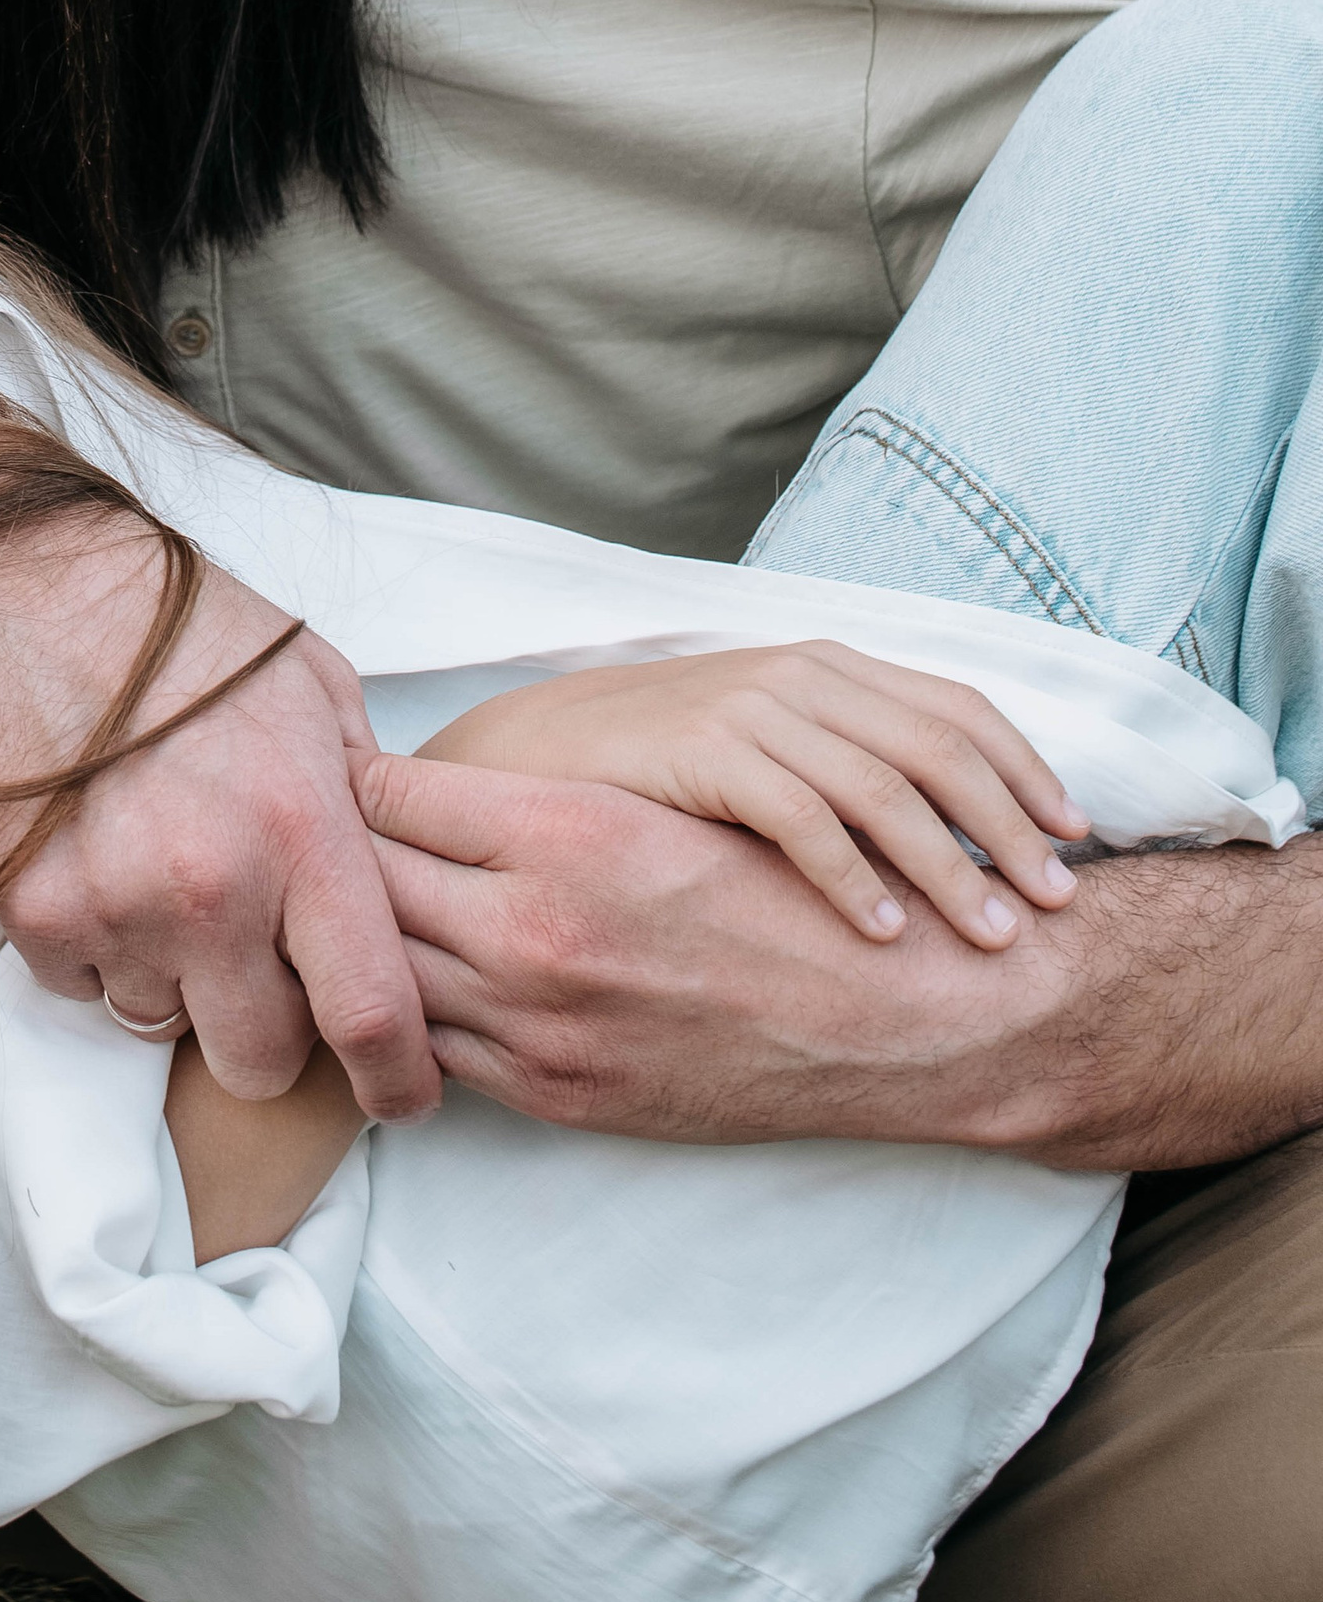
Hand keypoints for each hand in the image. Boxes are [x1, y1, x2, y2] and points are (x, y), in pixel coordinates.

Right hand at [0, 523, 437, 1122]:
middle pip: (262, 1059)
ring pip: (164, 1025)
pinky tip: (104, 862)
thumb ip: (367, 794)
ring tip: (166, 878)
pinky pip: (84, 987)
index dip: (399, 1080)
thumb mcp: (319, 687)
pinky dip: (99, 949)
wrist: (31, 593)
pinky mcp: (36, 914)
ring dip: (176, 982)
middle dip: (272, 1030)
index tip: (404, 1093)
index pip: (372, 1015)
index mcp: (305, 833)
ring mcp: (116, 909)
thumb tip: (400, 875)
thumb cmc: (186, 631)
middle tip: (260, 960)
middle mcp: (213, 890)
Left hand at [360, 754, 1322, 1166]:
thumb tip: (411, 781)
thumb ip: (532, 796)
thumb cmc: (791, 880)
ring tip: (328, 915)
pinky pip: (439, 1057)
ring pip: (385, 980)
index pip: (386, 796)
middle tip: (295, 837)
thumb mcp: (660, 800)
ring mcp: (541, 1031)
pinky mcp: (561, 1100)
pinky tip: (402, 986)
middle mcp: (535, 934)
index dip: (346, 781)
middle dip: (327, 862)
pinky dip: (411, 1019)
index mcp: (563, 834)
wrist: (903, 1013)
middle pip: (361, 889)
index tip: (326, 770)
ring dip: (354, 947)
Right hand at [422, 643, 1086, 950]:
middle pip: (939, 746)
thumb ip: (843, 760)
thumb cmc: (652, 765)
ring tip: (988, 935)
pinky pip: (800, 815)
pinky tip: (883, 931)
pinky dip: (853, 875)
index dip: (1027, 769)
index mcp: (824, 667)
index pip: (957, 707)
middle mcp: (798, 674)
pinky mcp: (699, 749)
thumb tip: (950, 825)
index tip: (1078, 837)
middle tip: (1053, 904)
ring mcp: (748, 707)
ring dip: (947, 864)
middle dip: (1008, 826)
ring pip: (883, 785)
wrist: (523, 754)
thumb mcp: (761, 743)